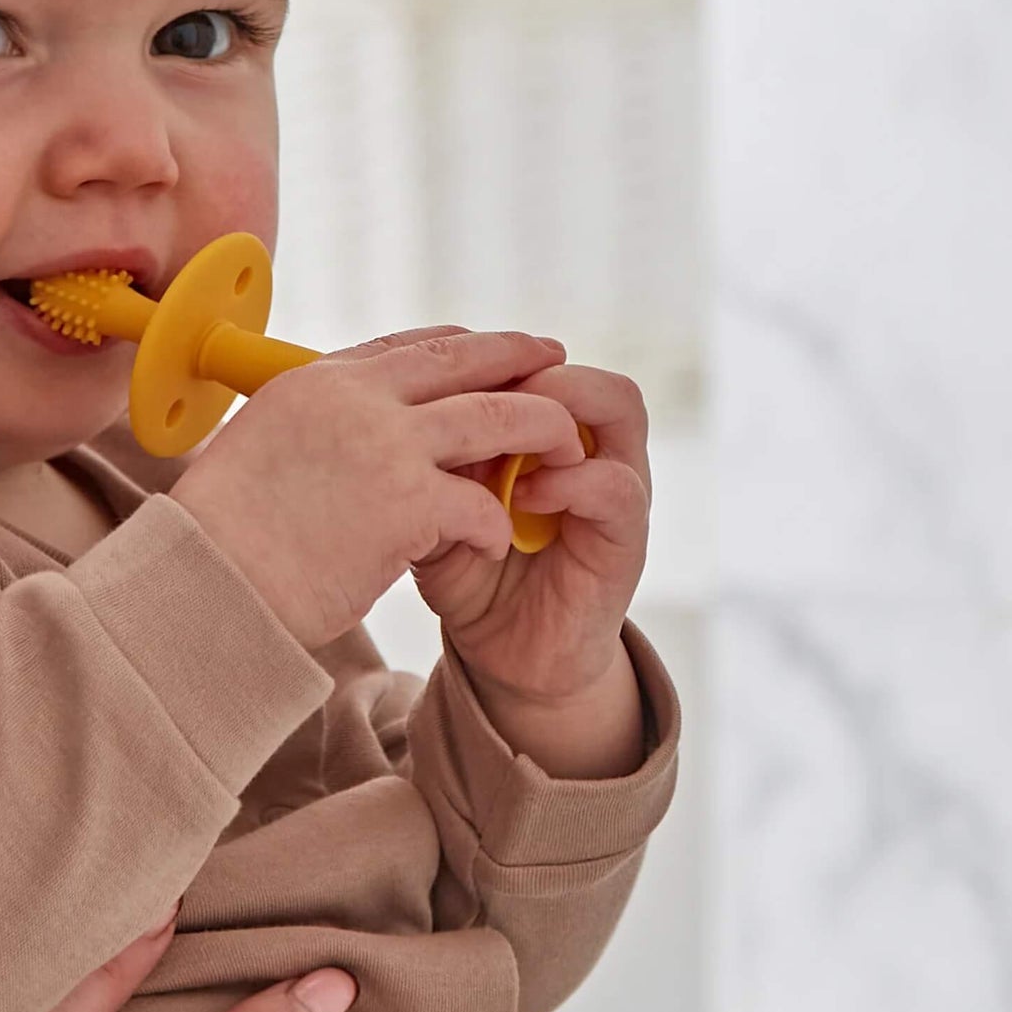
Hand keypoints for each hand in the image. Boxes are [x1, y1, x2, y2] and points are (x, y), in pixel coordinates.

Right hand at [171, 326, 575, 649]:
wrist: (202, 584)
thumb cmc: (218, 535)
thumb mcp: (257, 450)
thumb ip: (311, 431)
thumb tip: (338, 440)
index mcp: (316, 381)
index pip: (404, 346)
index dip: (458, 345)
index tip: (489, 346)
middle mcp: (354, 399)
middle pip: (461, 362)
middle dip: (518, 357)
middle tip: (556, 359)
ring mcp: (385, 446)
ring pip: (494, 418)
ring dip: (541, 428)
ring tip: (569, 445)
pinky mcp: (405, 504)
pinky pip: (479, 505)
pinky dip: (496, 523)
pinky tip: (500, 540)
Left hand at [412, 363, 650, 767]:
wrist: (506, 658)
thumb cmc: (468, 570)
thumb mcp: (430, 507)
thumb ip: (426, 460)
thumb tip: (388, 412)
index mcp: (539, 429)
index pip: (529, 359)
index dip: (486, 354)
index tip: (433, 375)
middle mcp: (586, 446)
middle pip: (580, 365)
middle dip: (528, 369)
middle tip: (477, 393)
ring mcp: (612, 488)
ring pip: (618, 406)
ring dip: (558, 410)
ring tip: (506, 436)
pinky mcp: (624, 540)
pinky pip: (616, 486)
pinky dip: (570, 481)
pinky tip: (524, 498)